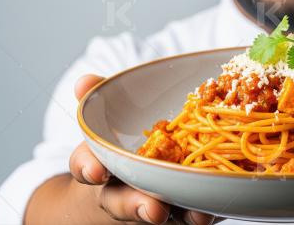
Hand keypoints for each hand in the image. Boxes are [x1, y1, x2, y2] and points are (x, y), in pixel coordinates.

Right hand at [70, 74, 219, 223]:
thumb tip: (84, 81)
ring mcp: (151, 203)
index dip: (88, 168)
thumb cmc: (123, 141)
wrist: (135, 178)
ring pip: (158, 213)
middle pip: (123, 202)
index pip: (86, 166)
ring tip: (194, 216)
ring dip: (178, 214)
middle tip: (153, 208)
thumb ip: (100, 96)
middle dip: (136, 205)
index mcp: (101, 164)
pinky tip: (209, 211)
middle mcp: (122, 190)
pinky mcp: (177, 210)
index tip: (96, 170)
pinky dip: (199, 214)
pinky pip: (187, 215)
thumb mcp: (110, 116)